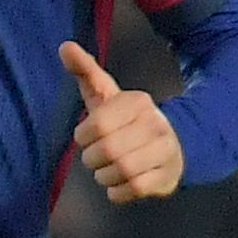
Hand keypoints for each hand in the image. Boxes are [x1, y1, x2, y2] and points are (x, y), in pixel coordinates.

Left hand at [60, 40, 184, 202]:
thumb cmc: (128, 121)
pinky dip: (117, 191)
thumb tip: (64, 46)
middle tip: (95, 157)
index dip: (83, 136)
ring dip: (104, 176)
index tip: (86, 137)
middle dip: (92, 159)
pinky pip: (133, 189)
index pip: (97, 124)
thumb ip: (86, 71)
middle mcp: (155, 124)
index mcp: (137, 102)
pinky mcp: (166, 176)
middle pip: (108, 151)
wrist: (173, 145)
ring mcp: (164, 151)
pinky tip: (118, 183)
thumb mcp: (108, 95)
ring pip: (121, 172)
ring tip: (106, 170)